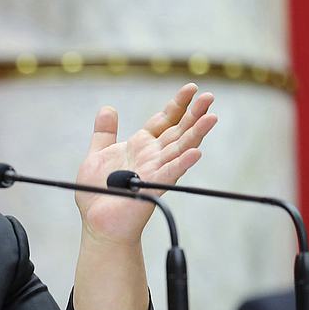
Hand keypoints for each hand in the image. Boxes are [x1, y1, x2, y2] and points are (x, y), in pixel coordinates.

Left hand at [76, 83, 216, 245]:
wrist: (97, 221)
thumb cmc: (97, 192)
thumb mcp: (97, 155)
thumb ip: (104, 133)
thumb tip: (107, 108)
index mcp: (141, 146)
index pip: (164, 121)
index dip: (177, 104)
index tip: (190, 88)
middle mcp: (153, 157)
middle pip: (178, 131)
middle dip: (193, 114)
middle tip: (209, 96)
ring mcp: (155, 171)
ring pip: (180, 149)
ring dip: (196, 133)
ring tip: (211, 117)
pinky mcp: (152, 187)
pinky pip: (170, 173)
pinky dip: (182, 163)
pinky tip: (196, 152)